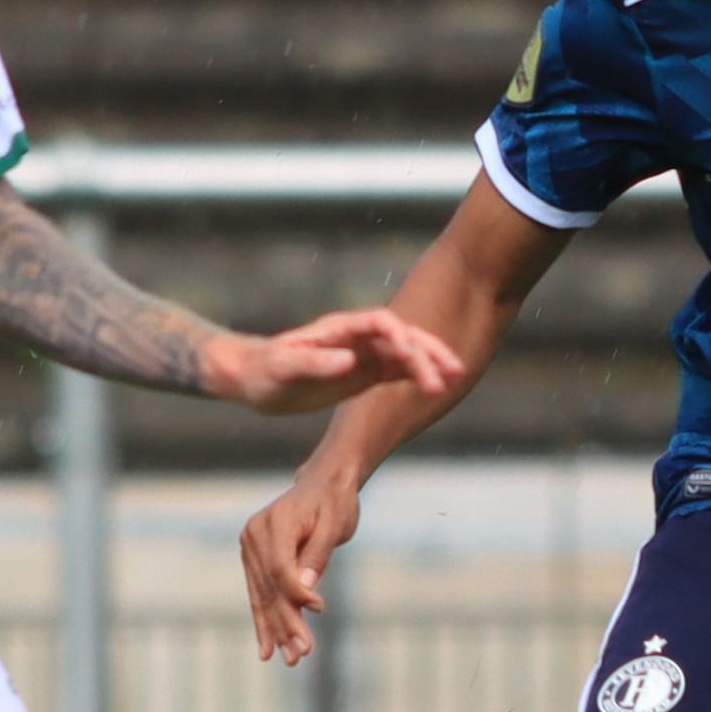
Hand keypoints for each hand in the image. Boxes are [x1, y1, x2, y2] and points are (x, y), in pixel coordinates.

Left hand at [199, 306, 463, 415]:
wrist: (256, 381)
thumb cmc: (265, 371)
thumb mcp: (284, 368)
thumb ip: (315, 363)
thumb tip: (351, 361)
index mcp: (340, 329)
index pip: (380, 322)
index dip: (399, 335)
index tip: (409, 356)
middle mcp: (357, 338)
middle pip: (403, 335)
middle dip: (428, 350)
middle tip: (452, 371)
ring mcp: (364, 354)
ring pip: (407, 354)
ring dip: (430, 364)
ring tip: (454, 380)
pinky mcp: (365, 374)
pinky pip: (399, 372)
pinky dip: (418, 377)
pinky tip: (437, 388)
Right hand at [239, 464, 362, 664]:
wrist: (323, 484)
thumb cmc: (334, 502)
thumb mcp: (334, 524)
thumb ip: (318, 556)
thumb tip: (306, 592)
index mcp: (274, 523)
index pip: (280, 568)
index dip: (298, 593)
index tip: (321, 609)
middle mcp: (254, 536)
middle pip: (270, 587)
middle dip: (286, 623)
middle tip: (302, 654)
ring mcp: (251, 548)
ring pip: (263, 596)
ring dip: (276, 630)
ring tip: (290, 659)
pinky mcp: (255, 560)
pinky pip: (260, 595)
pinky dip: (266, 621)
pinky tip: (268, 648)